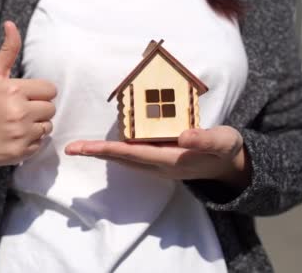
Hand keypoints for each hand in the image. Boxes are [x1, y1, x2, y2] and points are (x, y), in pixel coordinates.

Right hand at [0, 21, 56, 167]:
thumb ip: (7, 50)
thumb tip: (11, 23)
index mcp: (14, 90)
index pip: (50, 90)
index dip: (39, 92)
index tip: (23, 96)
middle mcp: (18, 112)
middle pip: (51, 109)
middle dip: (38, 108)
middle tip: (20, 110)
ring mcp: (20, 134)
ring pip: (48, 126)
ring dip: (37, 125)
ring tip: (18, 124)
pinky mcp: (20, 152)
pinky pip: (41, 143)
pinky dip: (31, 141)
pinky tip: (15, 137)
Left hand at [65, 126, 250, 188]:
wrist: (230, 165)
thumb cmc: (225, 150)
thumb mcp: (222, 141)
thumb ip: (205, 139)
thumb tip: (183, 136)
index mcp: (170, 159)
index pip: (133, 154)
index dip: (110, 150)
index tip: (89, 147)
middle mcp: (159, 164)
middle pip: (122, 159)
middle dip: (96, 153)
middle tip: (71, 148)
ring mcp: (157, 164)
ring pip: (124, 158)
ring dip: (102, 152)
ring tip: (80, 147)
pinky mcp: (158, 158)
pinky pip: (131, 155)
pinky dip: (115, 150)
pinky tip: (104, 145)